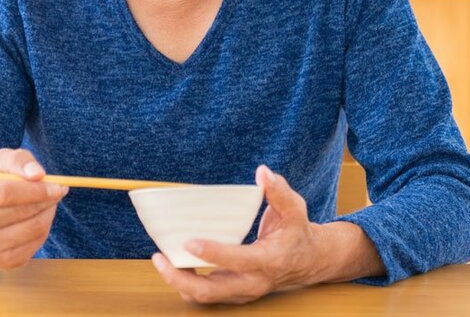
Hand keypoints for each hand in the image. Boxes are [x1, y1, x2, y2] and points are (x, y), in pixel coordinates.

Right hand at [0, 148, 67, 269]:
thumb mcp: (1, 162)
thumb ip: (19, 162)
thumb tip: (38, 174)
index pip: (4, 193)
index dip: (34, 190)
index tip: (56, 186)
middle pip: (17, 213)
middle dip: (44, 201)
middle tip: (59, 191)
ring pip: (28, 231)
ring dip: (47, 214)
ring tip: (50, 203)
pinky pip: (32, 247)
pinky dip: (43, 231)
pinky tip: (40, 218)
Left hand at [152, 165, 380, 304]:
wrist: (309, 261)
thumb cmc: (298, 232)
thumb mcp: (295, 209)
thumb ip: (279, 191)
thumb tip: (263, 172)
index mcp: (269, 261)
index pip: (237, 260)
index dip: (212, 253)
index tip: (189, 241)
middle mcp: (253, 282)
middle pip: (211, 291)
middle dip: (181, 278)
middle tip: (159, 257)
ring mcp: (242, 291)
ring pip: (205, 297)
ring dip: (179, 282)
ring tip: (161, 260)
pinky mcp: (234, 293)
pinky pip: (206, 294)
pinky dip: (187, 283)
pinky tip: (174, 264)